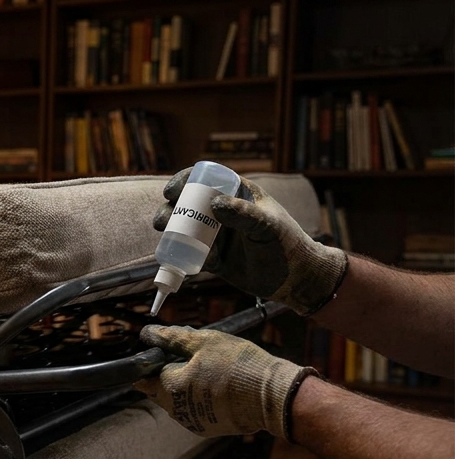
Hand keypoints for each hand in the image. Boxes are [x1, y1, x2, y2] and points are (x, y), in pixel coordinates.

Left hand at [136, 325, 313, 439]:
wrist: (274, 396)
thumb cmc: (240, 366)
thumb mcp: (204, 341)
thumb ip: (172, 338)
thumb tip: (149, 333)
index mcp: (170, 387)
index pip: (144, 376)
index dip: (151, 363)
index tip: (164, 353)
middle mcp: (176, 410)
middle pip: (160, 390)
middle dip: (169, 374)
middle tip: (193, 359)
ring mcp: (192, 422)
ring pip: (178, 401)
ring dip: (185, 387)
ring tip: (211, 372)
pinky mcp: (209, 429)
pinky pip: (195, 411)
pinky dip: (201, 400)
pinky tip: (220, 388)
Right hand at [154, 168, 347, 315]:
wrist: (294, 279)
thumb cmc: (287, 245)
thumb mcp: (267, 226)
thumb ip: (244, 213)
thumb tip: (214, 204)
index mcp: (238, 194)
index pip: (206, 179)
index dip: (184, 181)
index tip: (170, 192)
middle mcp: (224, 211)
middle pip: (187, 204)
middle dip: (170, 210)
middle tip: (163, 222)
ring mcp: (216, 234)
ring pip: (184, 228)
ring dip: (170, 231)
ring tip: (167, 239)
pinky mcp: (213, 256)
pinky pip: (191, 252)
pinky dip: (182, 254)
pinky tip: (185, 260)